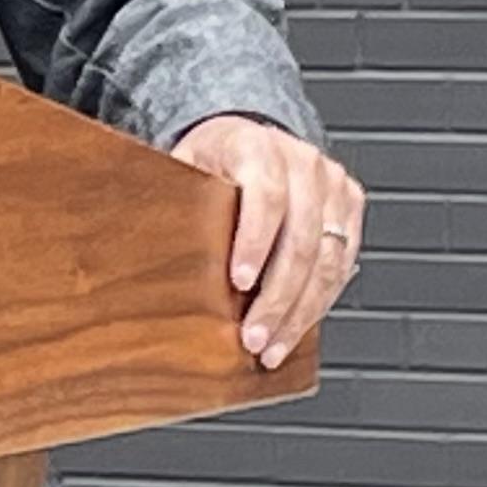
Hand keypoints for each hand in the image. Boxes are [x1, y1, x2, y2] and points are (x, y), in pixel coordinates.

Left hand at [170, 113, 363, 371]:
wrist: (250, 139)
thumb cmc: (212, 160)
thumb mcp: (184, 167)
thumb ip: (175, 200)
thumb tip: (136, 249)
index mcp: (256, 145)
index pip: (266, 196)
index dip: (255, 242)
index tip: (238, 283)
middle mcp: (302, 161)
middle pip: (302, 239)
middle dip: (278, 297)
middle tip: (253, 337)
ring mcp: (331, 184)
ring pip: (329, 259)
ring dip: (300, 312)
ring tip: (273, 347)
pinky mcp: (349, 207)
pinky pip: (343, 264)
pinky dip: (320, 302)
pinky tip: (295, 328)